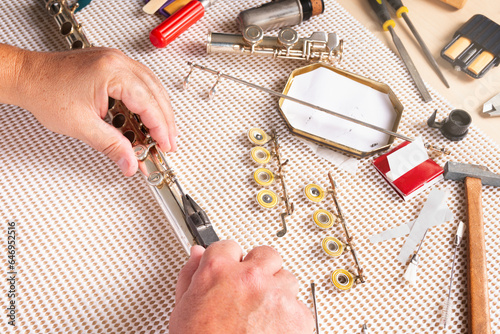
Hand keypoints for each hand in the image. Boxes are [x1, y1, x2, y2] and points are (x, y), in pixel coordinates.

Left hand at [9, 46, 176, 175]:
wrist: (26, 76)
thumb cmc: (45, 91)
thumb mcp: (81, 125)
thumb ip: (111, 146)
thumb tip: (130, 163)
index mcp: (112, 72)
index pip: (148, 102)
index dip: (160, 127)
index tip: (165, 144)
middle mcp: (118, 61)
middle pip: (155, 92)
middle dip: (165, 121)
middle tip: (168, 143)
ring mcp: (116, 60)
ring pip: (152, 85)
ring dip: (160, 110)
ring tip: (162, 132)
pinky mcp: (112, 64)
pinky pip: (141, 81)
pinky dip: (148, 100)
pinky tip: (148, 114)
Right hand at [170, 241, 313, 332]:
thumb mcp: (183, 308)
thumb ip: (191, 275)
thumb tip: (197, 254)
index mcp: (218, 271)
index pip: (230, 246)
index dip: (230, 262)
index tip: (232, 272)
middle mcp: (249, 277)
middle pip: (266, 255)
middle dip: (260, 270)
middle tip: (251, 292)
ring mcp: (276, 295)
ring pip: (287, 279)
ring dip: (277, 293)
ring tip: (261, 316)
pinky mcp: (297, 316)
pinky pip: (300, 306)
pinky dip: (290, 318)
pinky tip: (272, 330)